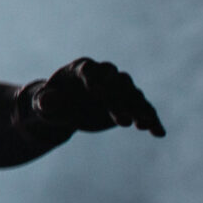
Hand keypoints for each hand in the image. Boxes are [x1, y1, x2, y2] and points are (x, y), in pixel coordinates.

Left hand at [31, 58, 165, 137]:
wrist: (64, 110)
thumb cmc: (50, 104)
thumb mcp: (42, 104)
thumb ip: (44, 101)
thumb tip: (47, 101)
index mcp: (81, 69)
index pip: (89, 70)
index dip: (93, 80)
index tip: (96, 93)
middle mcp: (104, 75)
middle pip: (116, 81)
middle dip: (119, 98)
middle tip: (121, 120)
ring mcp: (118, 89)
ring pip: (133, 95)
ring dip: (139, 109)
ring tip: (143, 125)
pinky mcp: (128, 104)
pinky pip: (143, 109)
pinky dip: (152, 119)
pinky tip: (159, 133)